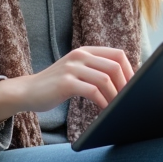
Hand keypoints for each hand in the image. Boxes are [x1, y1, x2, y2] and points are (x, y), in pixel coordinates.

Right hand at [0, 47, 133, 124]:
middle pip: (115, 66)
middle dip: (126, 84)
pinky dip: (103, 102)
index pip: (117, 54)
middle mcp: (80, 56)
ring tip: (118, 107)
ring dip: (116, 95)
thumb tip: (125, 81)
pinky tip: (105, 110)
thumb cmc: (56, 85)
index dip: (130, 70)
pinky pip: (93, 91)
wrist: (27, 91)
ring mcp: (72, 68)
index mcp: (85, 51)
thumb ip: (95, 70)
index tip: (135, 85)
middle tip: (129, 99)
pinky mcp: (66, 83)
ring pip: (106, 79)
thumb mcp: (77, 71)